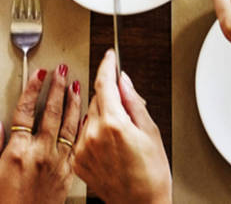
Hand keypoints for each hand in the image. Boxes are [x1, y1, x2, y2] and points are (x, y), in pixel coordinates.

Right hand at [0, 64, 81, 203]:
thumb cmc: (4, 203)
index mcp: (19, 150)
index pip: (26, 110)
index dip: (33, 88)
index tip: (39, 73)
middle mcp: (41, 152)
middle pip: (51, 112)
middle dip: (57, 87)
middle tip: (61, 70)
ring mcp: (57, 161)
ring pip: (69, 124)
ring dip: (73, 102)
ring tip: (75, 84)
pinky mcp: (68, 171)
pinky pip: (77, 143)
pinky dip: (82, 126)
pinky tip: (86, 115)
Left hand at [72, 49, 171, 203]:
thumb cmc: (152, 174)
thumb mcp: (150, 131)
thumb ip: (133, 101)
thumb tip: (123, 80)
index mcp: (114, 124)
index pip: (104, 82)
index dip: (107, 65)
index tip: (109, 56)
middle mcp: (94, 134)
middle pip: (96, 99)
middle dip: (109, 97)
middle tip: (127, 112)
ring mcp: (83, 148)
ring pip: (88, 117)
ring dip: (101, 117)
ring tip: (120, 137)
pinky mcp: (78, 160)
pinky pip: (83, 135)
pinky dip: (94, 134)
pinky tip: (109, 148)